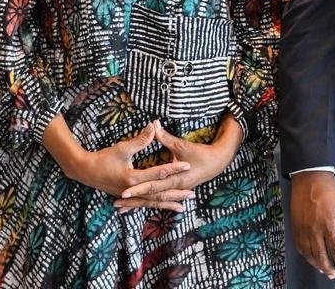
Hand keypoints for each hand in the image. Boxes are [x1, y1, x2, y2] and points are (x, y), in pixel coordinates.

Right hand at [70, 122, 194, 211]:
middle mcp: (134, 190)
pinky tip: (163, 208)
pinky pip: (145, 203)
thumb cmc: (103, 158)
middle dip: (176, 194)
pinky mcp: (128, 197)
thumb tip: (154, 126)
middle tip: (192, 194)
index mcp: (133, 178)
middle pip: (159, 193)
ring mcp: (131, 195)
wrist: (85, 171)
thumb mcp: (122, 148)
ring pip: (153, 202)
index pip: (159, 172)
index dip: (174, 168)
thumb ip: (140, 140)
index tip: (188, 165)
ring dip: (168, 204)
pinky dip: (155, 206)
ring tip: (182, 207)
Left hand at [112, 116, 242, 211]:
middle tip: (116, 203)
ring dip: (137, 205)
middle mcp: (174, 189)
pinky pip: (158, 200)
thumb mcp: (181, 145)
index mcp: (175, 179)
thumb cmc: (201, 153)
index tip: (123, 191)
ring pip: (153, 201)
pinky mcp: (175, 190)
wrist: (218, 162)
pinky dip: (147, 203)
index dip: (138, 188)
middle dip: (134, 200)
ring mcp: (175, 191)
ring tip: (121, 210)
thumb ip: (165, 137)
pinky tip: (137, 206)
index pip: (153, 185)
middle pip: (150, 197)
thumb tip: (152, 124)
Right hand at [290, 171, 334, 279]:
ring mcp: (302, 227)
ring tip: (323, 269)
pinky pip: (299, 245)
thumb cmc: (330, 190)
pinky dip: (304, 254)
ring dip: (316, 263)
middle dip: (327, 267)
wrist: (309, 177)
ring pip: (308, 252)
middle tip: (333, 274)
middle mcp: (314, 228)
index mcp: (328, 223)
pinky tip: (310, 257)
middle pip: (320, 254)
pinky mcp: (295, 225)